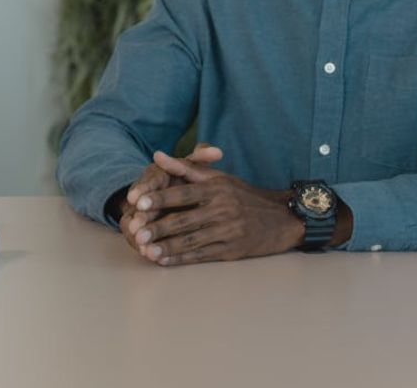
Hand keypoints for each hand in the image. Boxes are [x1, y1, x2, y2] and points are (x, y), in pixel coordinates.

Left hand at [130, 154, 300, 265]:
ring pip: (191, 240)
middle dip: (158, 227)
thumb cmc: (243, 195)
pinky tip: (164, 260)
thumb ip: (186, 167)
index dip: (160, 198)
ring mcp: (228, 231)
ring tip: (145, 250)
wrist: (281, 219)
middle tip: (135, 233)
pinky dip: (181, 259)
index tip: (138, 202)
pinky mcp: (232, 251)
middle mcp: (223, 209)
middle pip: (184, 220)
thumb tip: (157, 155)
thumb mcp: (218, 177)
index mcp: (217, 188)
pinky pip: (202, 255)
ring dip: (166, 247)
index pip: (183, 193)